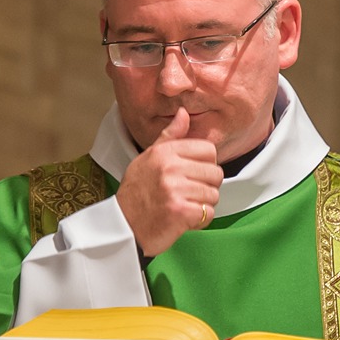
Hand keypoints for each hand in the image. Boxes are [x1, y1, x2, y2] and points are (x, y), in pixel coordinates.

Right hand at [116, 108, 221, 255]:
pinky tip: (183, 219)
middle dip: (206, 187)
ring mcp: (175, 189)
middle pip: (215, 173)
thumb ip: (170, 136)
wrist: (123, 226)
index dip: (204, 165)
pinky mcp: (181, 212)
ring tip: (182, 206)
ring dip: (202, 205)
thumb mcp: (148, 158)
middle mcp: (170, 167)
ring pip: (213, 194)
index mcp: (164, 152)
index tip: (191, 175)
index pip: (209, 150)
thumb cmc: (136, 193)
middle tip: (186, 194)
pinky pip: (208, 212)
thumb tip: (184, 113)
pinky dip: (199, 220)